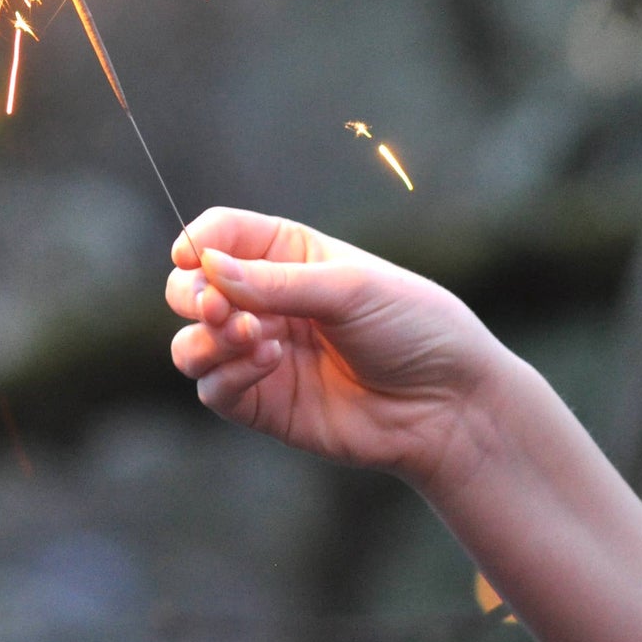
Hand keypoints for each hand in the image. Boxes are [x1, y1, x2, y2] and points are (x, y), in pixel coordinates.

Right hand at [166, 207, 510, 485]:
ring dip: (204, 337)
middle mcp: (264, 301)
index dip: (197, 241)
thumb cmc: (414, 329)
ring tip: (246, 335)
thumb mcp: (350, 288)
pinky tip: (269, 363)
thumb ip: (276, 282)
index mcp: (286, 254)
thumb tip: (208, 268)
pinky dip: (226, 373)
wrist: (452, 407)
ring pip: (190, 343)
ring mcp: (260, 352)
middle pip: (190, 286)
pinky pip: (212, 388)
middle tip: (216, 307)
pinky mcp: (262, 402)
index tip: (190, 256)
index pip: (220, 234)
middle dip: (191, 293)